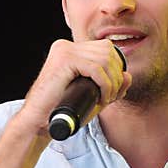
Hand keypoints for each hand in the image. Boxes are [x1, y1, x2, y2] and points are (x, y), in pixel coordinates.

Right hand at [15, 39, 131, 137]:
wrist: (39, 121)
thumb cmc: (63, 110)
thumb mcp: (93, 96)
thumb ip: (111, 86)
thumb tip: (128, 75)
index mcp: (71, 50)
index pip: (105, 49)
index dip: (116, 69)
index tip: (113, 91)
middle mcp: (66, 46)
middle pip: (107, 51)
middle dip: (116, 76)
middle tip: (110, 97)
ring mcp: (64, 50)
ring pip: (104, 59)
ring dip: (112, 82)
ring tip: (105, 99)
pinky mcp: (64, 60)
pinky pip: (96, 68)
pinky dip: (105, 84)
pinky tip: (101, 97)